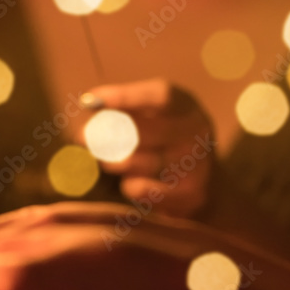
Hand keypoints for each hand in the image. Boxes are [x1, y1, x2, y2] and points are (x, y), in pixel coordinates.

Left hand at [82, 79, 214, 217]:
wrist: (208, 187)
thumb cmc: (165, 144)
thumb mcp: (154, 119)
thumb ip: (125, 111)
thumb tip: (89, 102)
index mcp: (187, 106)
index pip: (160, 95)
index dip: (125, 96)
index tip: (91, 99)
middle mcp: (198, 131)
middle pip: (143, 130)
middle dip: (106, 134)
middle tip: (82, 137)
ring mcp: (198, 163)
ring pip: (139, 161)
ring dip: (114, 162)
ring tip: (109, 161)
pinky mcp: (191, 193)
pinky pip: (143, 189)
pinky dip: (130, 186)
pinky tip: (132, 183)